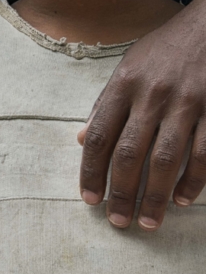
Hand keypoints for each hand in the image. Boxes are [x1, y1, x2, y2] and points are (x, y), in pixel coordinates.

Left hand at [79, 0, 205, 230]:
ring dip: (155, 195)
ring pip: (166, 158)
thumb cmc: (163, 51)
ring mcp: (186, 102)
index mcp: (124, 85)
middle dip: (122, 192)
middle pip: (129, 152)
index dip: (91, 171)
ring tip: (149, 223)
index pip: (100, 135)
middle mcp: (151, 95)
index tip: (89, 199)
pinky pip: (203, 152)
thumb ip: (105, 105)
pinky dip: (193, 179)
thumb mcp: (127, 68)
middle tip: (118, 222)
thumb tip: (81, 139)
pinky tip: (182, 199)